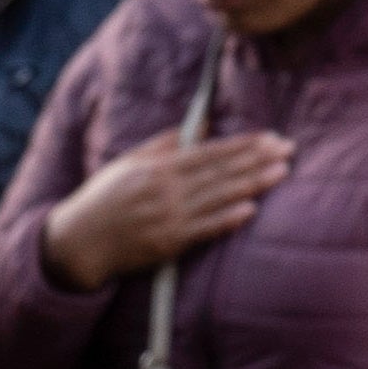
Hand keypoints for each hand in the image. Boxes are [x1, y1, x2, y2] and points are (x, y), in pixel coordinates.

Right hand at [39, 130, 289, 290]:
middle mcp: (165, 191)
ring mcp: (168, 219)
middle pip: (221, 173)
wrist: (78, 243)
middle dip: (258, 160)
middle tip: (289, 150)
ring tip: (281, 173)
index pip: (210, 152)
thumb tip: (204, 123)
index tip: (270, 138)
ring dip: (253, 185)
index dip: (243, 145)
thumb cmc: (105, 198)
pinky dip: (227, 219)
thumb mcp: (130, 161)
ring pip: (218, 198)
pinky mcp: (168, 245)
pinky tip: (250, 209)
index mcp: (158, 168)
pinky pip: (203, 230)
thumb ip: (168, 142)